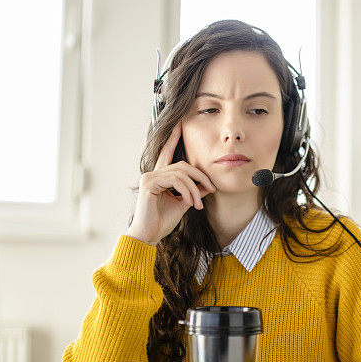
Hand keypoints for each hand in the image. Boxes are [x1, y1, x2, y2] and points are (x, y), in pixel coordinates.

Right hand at [126, 122, 215, 244]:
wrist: (149, 235)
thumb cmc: (162, 222)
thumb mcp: (183, 203)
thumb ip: (193, 191)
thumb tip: (207, 184)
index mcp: (160, 177)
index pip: (167, 153)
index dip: (173, 139)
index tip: (180, 125)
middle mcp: (153, 174)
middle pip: (182, 165)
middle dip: (200, 176)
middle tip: (211, 189)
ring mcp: (149, 177)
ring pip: (181, 173)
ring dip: (194, 188)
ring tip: (198, 204)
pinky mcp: (149, 183)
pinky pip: (175, 180)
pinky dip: (187, 191)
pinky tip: (190, 202)